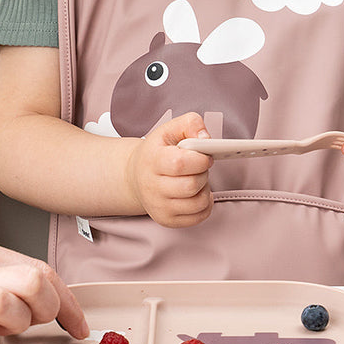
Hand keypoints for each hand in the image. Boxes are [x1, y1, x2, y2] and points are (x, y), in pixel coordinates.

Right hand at [124, 112, 213, 227]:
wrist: (136, 176)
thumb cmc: (157, 152)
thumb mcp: (169, 130)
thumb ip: (190, 124)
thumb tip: (206, 139)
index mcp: (152, 160)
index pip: (180, 164)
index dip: (200, 159)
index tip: (204, 155)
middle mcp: (152, 186)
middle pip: (191, 185)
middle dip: (203, 174)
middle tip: (199, 167)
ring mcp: (158, 206)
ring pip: (198, 203)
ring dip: (205, 189)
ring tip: (196, 179)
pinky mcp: (166, 219)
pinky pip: (199, 216)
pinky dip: (205, 204)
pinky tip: (197, 193)